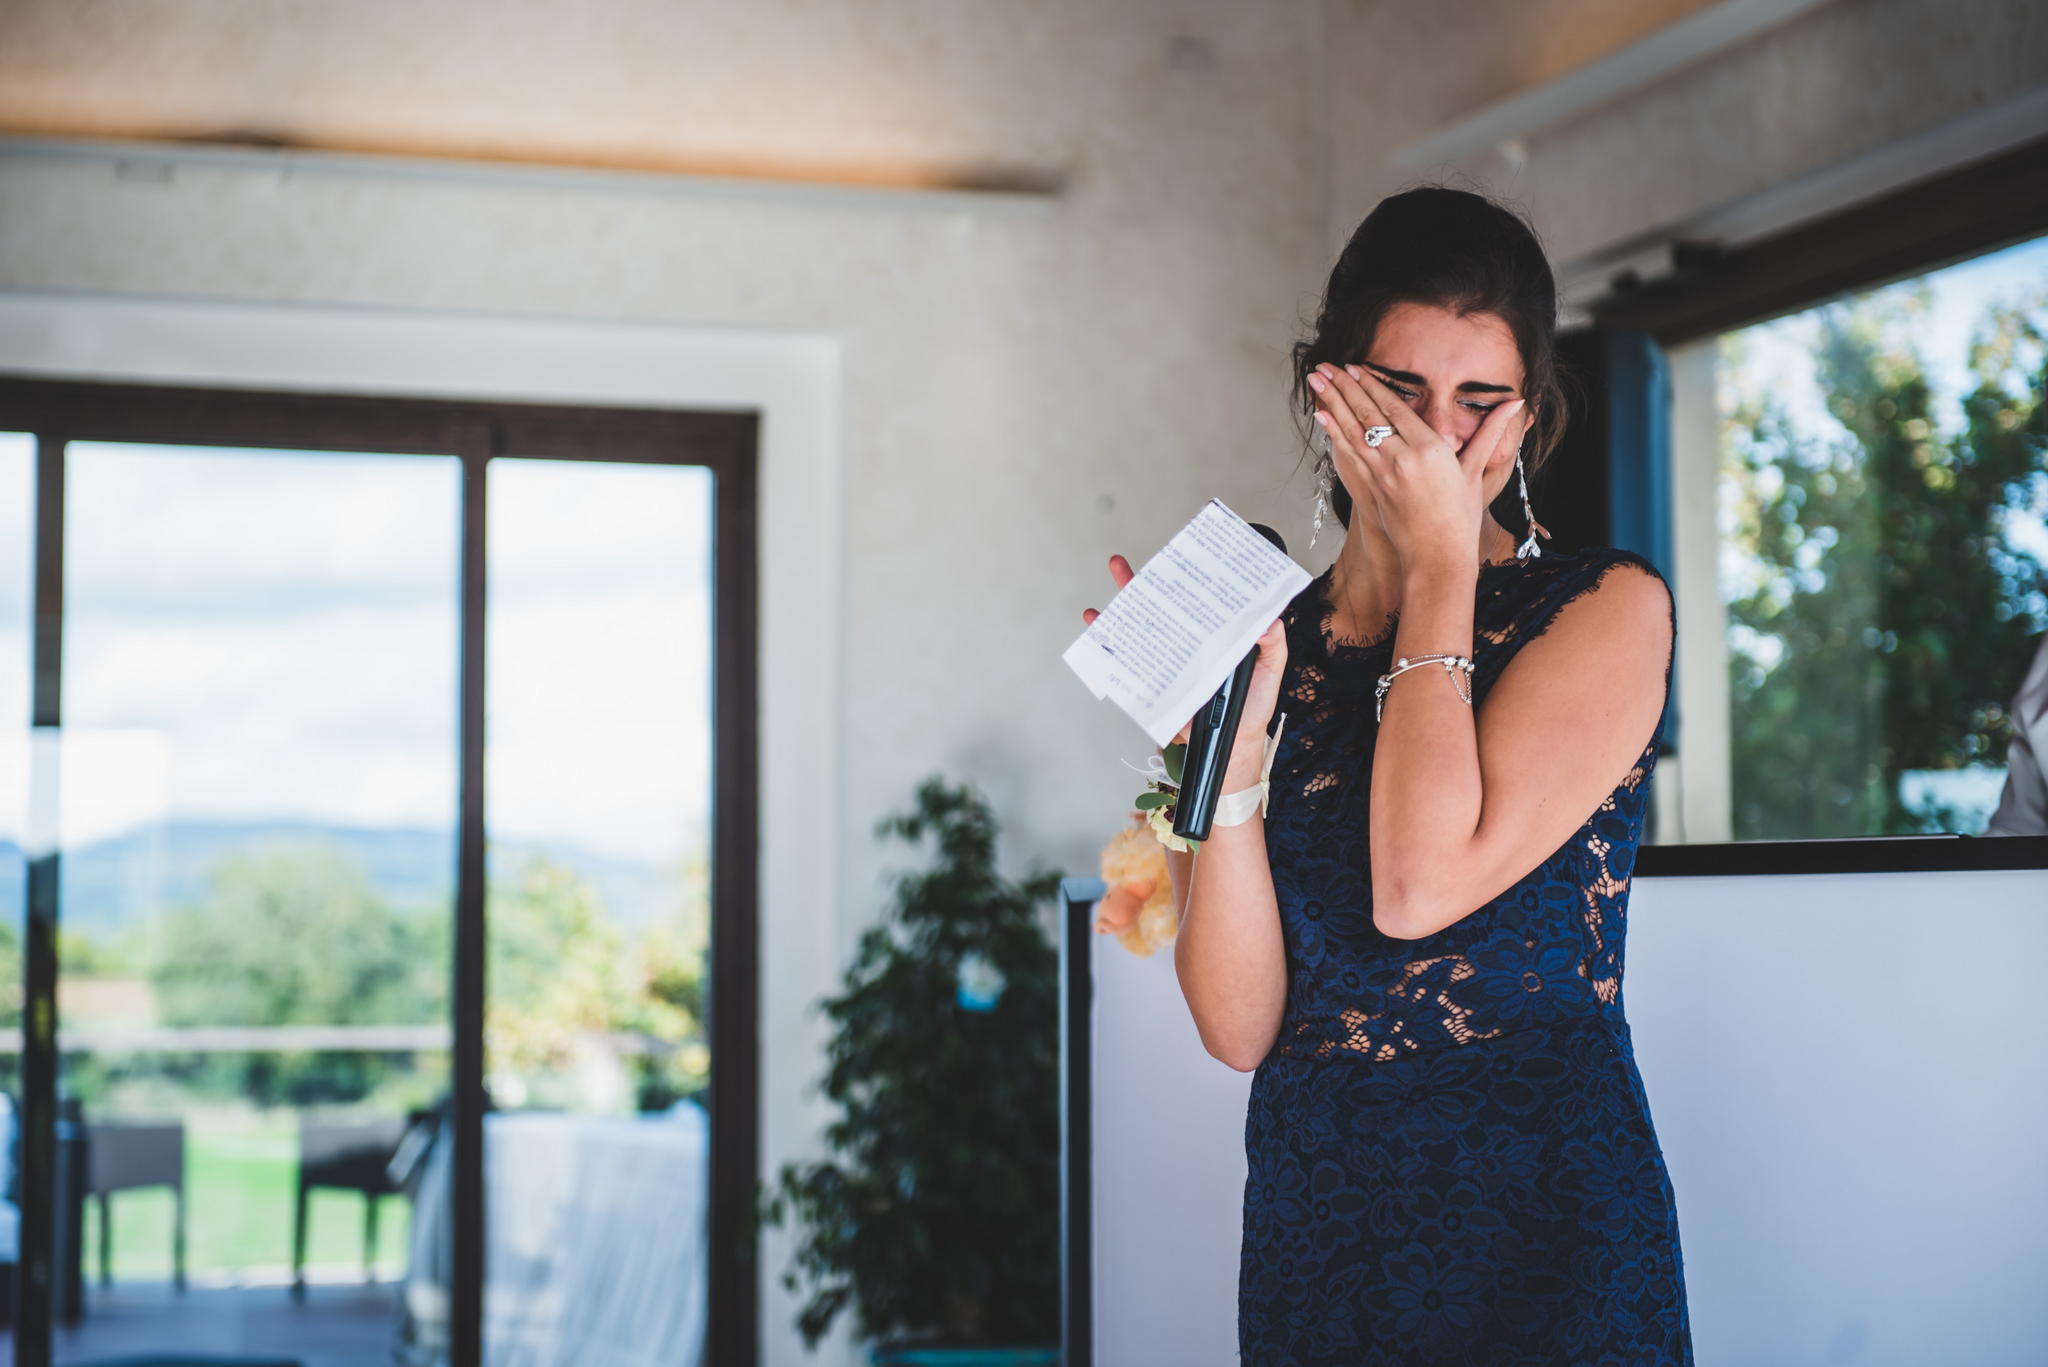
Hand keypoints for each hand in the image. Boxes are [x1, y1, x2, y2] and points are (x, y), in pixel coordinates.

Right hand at [1084, 554, 1287, 780]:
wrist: (1231, 747)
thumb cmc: (1252, 710)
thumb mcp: (1270, 672)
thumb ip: (1273, 645)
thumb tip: (1268, 619)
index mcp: (1214, 637)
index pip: (1195, 602)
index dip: (1184, 581)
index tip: (1175, 560)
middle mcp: (1188, 645)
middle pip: (1161, 608)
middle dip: (1140, 584)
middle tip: (1121, 564)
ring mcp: (1169, 664)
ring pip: (1141, 629)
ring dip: (1121, 607)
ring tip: (1108, 586)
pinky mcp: (1155, 685)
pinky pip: (1128, 663)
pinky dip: (1109, 646)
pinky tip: (1097, 627)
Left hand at [1309, 362, 1528, 572]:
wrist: (1438, 557)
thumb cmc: (1461, 518)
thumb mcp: (1477, 471)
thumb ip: (1491, 433)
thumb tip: (1517, 403)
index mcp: (1430, 449)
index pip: (1395, 408)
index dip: (1372, 385)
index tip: (1355, 367)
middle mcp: (1402, 459)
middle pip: (1368, 414)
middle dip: (1344, 387)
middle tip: (1324, 367)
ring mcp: (1382, 475)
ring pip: (1352, 431)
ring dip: (1332, 404)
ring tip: (1316, 381)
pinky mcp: (1371, 490)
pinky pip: (1348, 454)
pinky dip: (1333, 433)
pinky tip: (1321, 416)